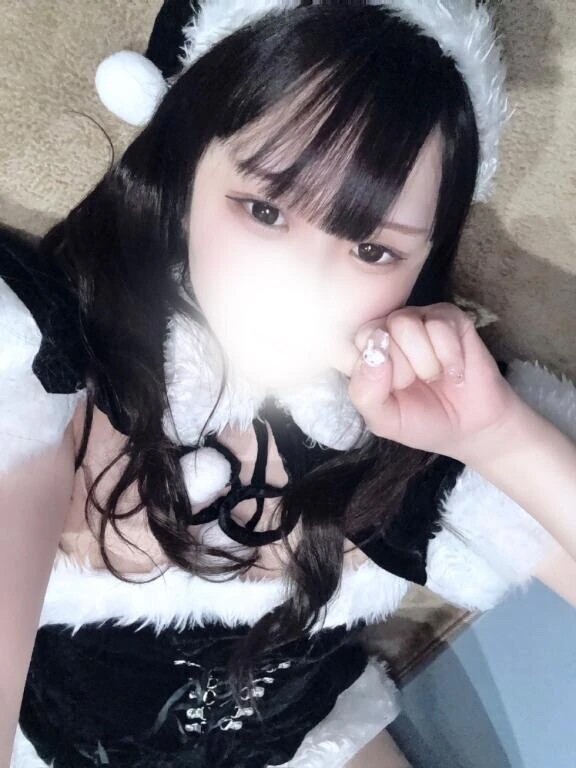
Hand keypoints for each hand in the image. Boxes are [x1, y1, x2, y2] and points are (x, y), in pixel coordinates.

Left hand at [338, 302, 520, 459]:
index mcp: (369, 351)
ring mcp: (420, 320)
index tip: (397, 390)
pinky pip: (440, 325)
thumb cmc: (422, 421)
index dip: (379, 371)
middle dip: (402, 369)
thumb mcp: (384, 420)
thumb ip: (365, 393)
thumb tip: (374, 356)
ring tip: (436, 376)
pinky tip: (455, 372)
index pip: (359, 341)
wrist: (471, 428)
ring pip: (406, 324)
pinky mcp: (450, 318)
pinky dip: (450, 358)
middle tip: (418, 383)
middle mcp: (390, 330)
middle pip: (380, 330)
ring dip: (426, 362)